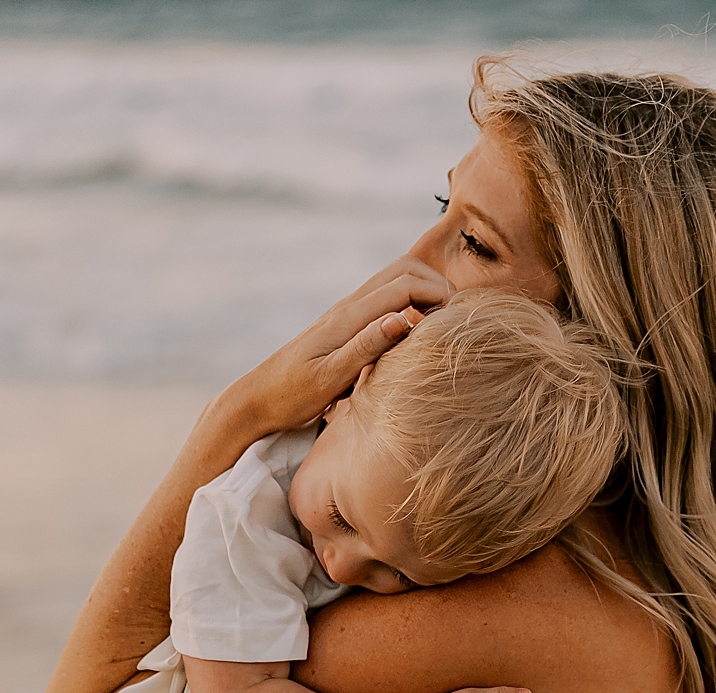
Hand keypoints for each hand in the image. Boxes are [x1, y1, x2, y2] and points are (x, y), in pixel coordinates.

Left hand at [225, 255, 449, 433]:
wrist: (257, 401)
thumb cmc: (290, 396)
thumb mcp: (330, 378)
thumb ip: (366, 348)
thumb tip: (401, 318)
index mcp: (349, 316)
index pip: (407, 284)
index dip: (440, 294)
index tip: (458, 322)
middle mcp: (349, 307)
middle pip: (405, 269)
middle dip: (438, 285)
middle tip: (455, 319)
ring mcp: (347, 313)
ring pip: (396, 280)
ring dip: (424, 292)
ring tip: (440, 325)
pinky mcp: (346, 325)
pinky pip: (385, 300)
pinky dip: (409, 303)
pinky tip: (415, 332)